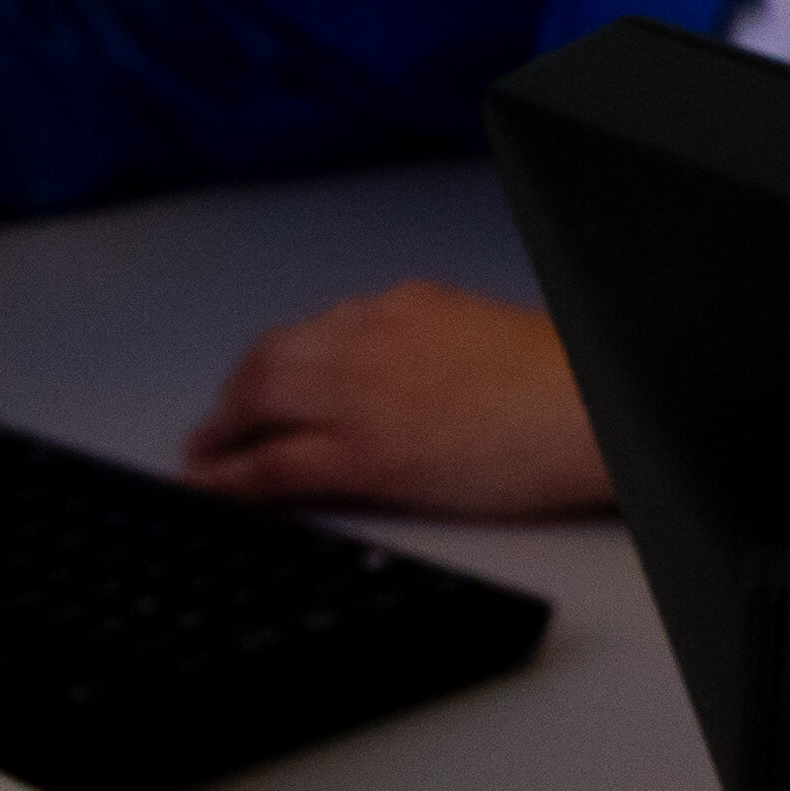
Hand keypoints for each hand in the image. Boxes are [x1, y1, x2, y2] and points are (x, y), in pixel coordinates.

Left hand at [181, 285, 612, 519]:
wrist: (586, 409)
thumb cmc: (562, 384)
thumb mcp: (486, 338)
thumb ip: (436, 347)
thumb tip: (415, 378)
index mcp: (407, 305)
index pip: (318, 328)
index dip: (278, 360)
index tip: (264, 381)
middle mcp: (368, 336)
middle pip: (272, 358)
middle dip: (236, 392)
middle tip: (215, 426)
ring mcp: (359, 394)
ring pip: (259, 400)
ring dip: (221, 429)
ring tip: (203, 457)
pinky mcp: (361, 453)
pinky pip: (273, 461)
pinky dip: (231, 475)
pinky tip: (212, 485)